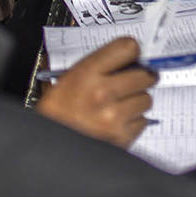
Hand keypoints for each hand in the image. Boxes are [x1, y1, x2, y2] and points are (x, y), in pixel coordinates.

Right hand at [35, 36, 156, 147]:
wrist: (48, 149)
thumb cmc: (56, 114)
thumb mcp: (69, 79)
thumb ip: (98, 65)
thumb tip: (130, 58)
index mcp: (86, 74)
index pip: (127, 47)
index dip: (132, 51)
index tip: (132, 55)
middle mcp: (102, 93)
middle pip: (144, 75)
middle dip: (140, 78)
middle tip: (131, 82)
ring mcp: (114, 117)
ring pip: (146, 99)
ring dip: (136, 102)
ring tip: (118, 106)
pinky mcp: (122, 137)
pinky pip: (142, 121)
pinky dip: (133, 122)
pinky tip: (117, 123)